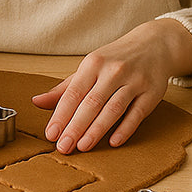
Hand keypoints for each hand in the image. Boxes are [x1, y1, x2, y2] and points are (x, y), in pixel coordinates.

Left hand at [31, 19, 191, 153]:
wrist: (154, 45)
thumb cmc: (115, 59)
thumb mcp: (90, 67)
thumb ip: (65, 88)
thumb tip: (36, 102)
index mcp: (94, 63)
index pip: (74, 92)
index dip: (61, 114)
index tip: (51, 134)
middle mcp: (114, 70)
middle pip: (92, 102)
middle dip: (76, 126)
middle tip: (63, 147)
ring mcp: (134, 81)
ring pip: (113, 108)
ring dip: (97, 129)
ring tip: (83, 147)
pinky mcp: (152, 92)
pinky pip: (137, 113)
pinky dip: (125, 129)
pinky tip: (113, 142)